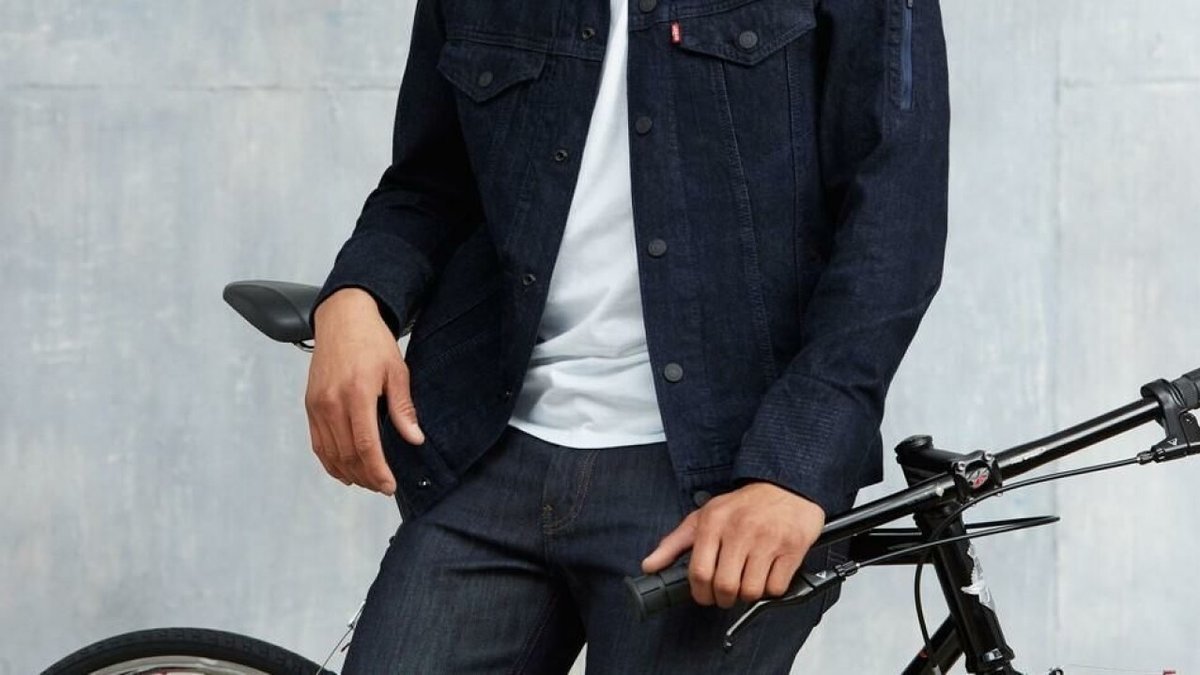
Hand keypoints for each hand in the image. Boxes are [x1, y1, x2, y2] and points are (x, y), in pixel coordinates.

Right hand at [304, 288, 424, 494]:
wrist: (342, 319)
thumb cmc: (372, 342)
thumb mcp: (397, 371)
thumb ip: (403, 408)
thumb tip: (415, 439)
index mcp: (356, 393)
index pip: (365, 445)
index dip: (378, 471)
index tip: (389, 486)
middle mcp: (332, 402)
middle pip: (347, 454)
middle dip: (366, 477)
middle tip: (383, 487)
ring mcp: (317, 405)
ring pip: (330, 453)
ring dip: (349, 473)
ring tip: (368, 482)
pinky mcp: (310, 405)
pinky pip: (318, 443)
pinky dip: (330, 462)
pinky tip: (345, 471)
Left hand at [640, 482, 824, 607]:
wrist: (786, 486)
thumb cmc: (743, 506)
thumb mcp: (704, 516)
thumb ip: (674, 543)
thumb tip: (649, 566)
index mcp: (714, 522)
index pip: (699, 572)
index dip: (700, 593)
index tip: (704, 596)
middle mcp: (740, 530)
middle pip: (725, 586)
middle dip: (723, 599)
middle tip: (726, 595)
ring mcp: (767, 540)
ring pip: (751, 591)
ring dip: (747, 595)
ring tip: (746, 582)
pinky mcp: (791, 548)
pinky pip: (776, 588)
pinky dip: (770, 590)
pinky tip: (767, 575)